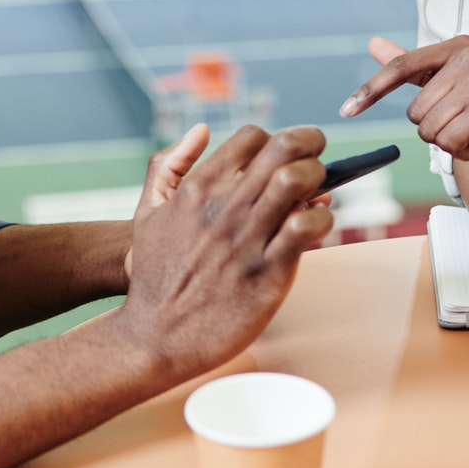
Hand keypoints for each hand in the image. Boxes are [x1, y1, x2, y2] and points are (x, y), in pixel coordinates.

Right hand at [117, 125, 332, 380]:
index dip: (276, 141)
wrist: (156, 337)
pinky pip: (307, 228)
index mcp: (198, 188)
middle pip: (284, 147)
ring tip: (316, 195)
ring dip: (318, 179)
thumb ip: (167, 166)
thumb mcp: (146, 212)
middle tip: (316, 160)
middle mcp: (224, 208)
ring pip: (299, 180)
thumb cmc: (153, 275)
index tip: (284, 158)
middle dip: (310, 145)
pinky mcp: (268, 273)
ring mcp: (247, 240)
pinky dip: (322, 219)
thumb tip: (200, 130)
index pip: (254, 137)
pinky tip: (315, 229)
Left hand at [340, 36, 468, 177]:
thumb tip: (374, 44)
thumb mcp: (452, 83)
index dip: (371, 91)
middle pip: (415, 111)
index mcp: (458, 47)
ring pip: (429, 130)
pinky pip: (449, 143)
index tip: (346, 110)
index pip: (401, 68)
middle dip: (437, 127)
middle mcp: (468, 60)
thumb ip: (413, 67)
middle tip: (468, 122)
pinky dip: (465, 151)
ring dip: (450, 140)